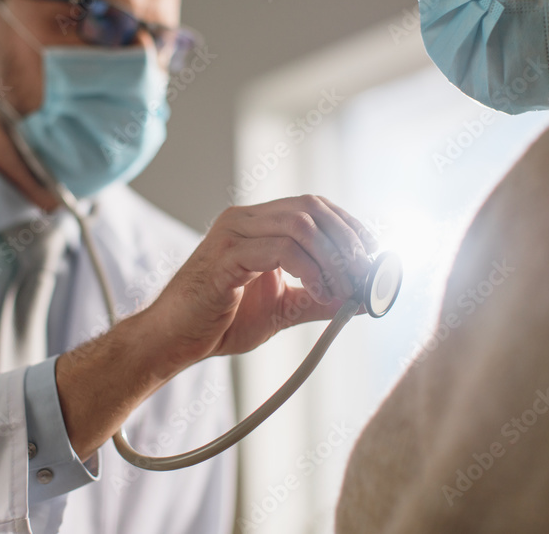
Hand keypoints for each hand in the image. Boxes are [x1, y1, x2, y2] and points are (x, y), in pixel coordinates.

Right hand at [147, 195, 375, 370]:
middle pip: (312, 208)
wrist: (174, 341)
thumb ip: (318, 299)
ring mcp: (232, 233)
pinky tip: (319, 293)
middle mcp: (244, 219)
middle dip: (348, 241)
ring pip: (301, 224)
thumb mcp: (282, 309)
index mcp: (256, 224)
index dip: (349, 225)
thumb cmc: (220, 322)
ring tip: (345, 289)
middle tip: (366, 276)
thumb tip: (361, 298)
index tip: (374, 254)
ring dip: (333, 257)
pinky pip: (280, 250)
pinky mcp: (225, 257)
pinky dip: (310, 270)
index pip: (314, 206)